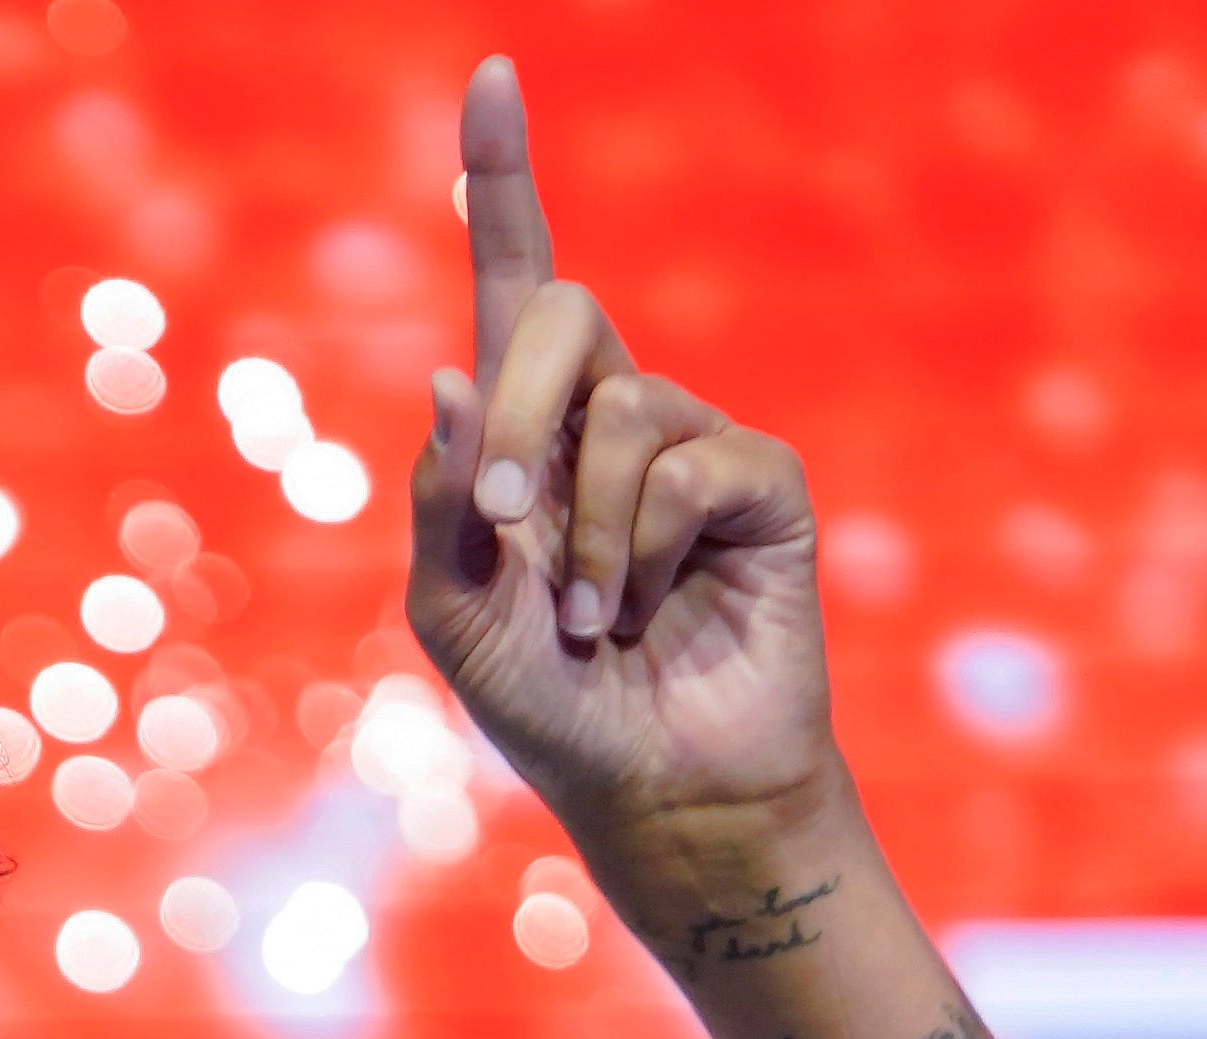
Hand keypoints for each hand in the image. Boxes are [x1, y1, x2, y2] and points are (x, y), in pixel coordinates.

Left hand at [403, 59, 834, 863]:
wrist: (656, 792)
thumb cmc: (551, 707)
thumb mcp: (456, 615)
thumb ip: (443, 505)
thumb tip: (447, 381)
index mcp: (526, 428)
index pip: (511, 280)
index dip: (499, 179)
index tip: (491, 79)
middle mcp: (612, 412)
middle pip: (558, 310)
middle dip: (517, 407)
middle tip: (504, 518)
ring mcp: (693, 440)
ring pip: (619, 411)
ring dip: (581, 533)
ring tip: (590, 620)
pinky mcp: (762, 483)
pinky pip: (686, 468)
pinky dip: (643, 550)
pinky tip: (648, 612)